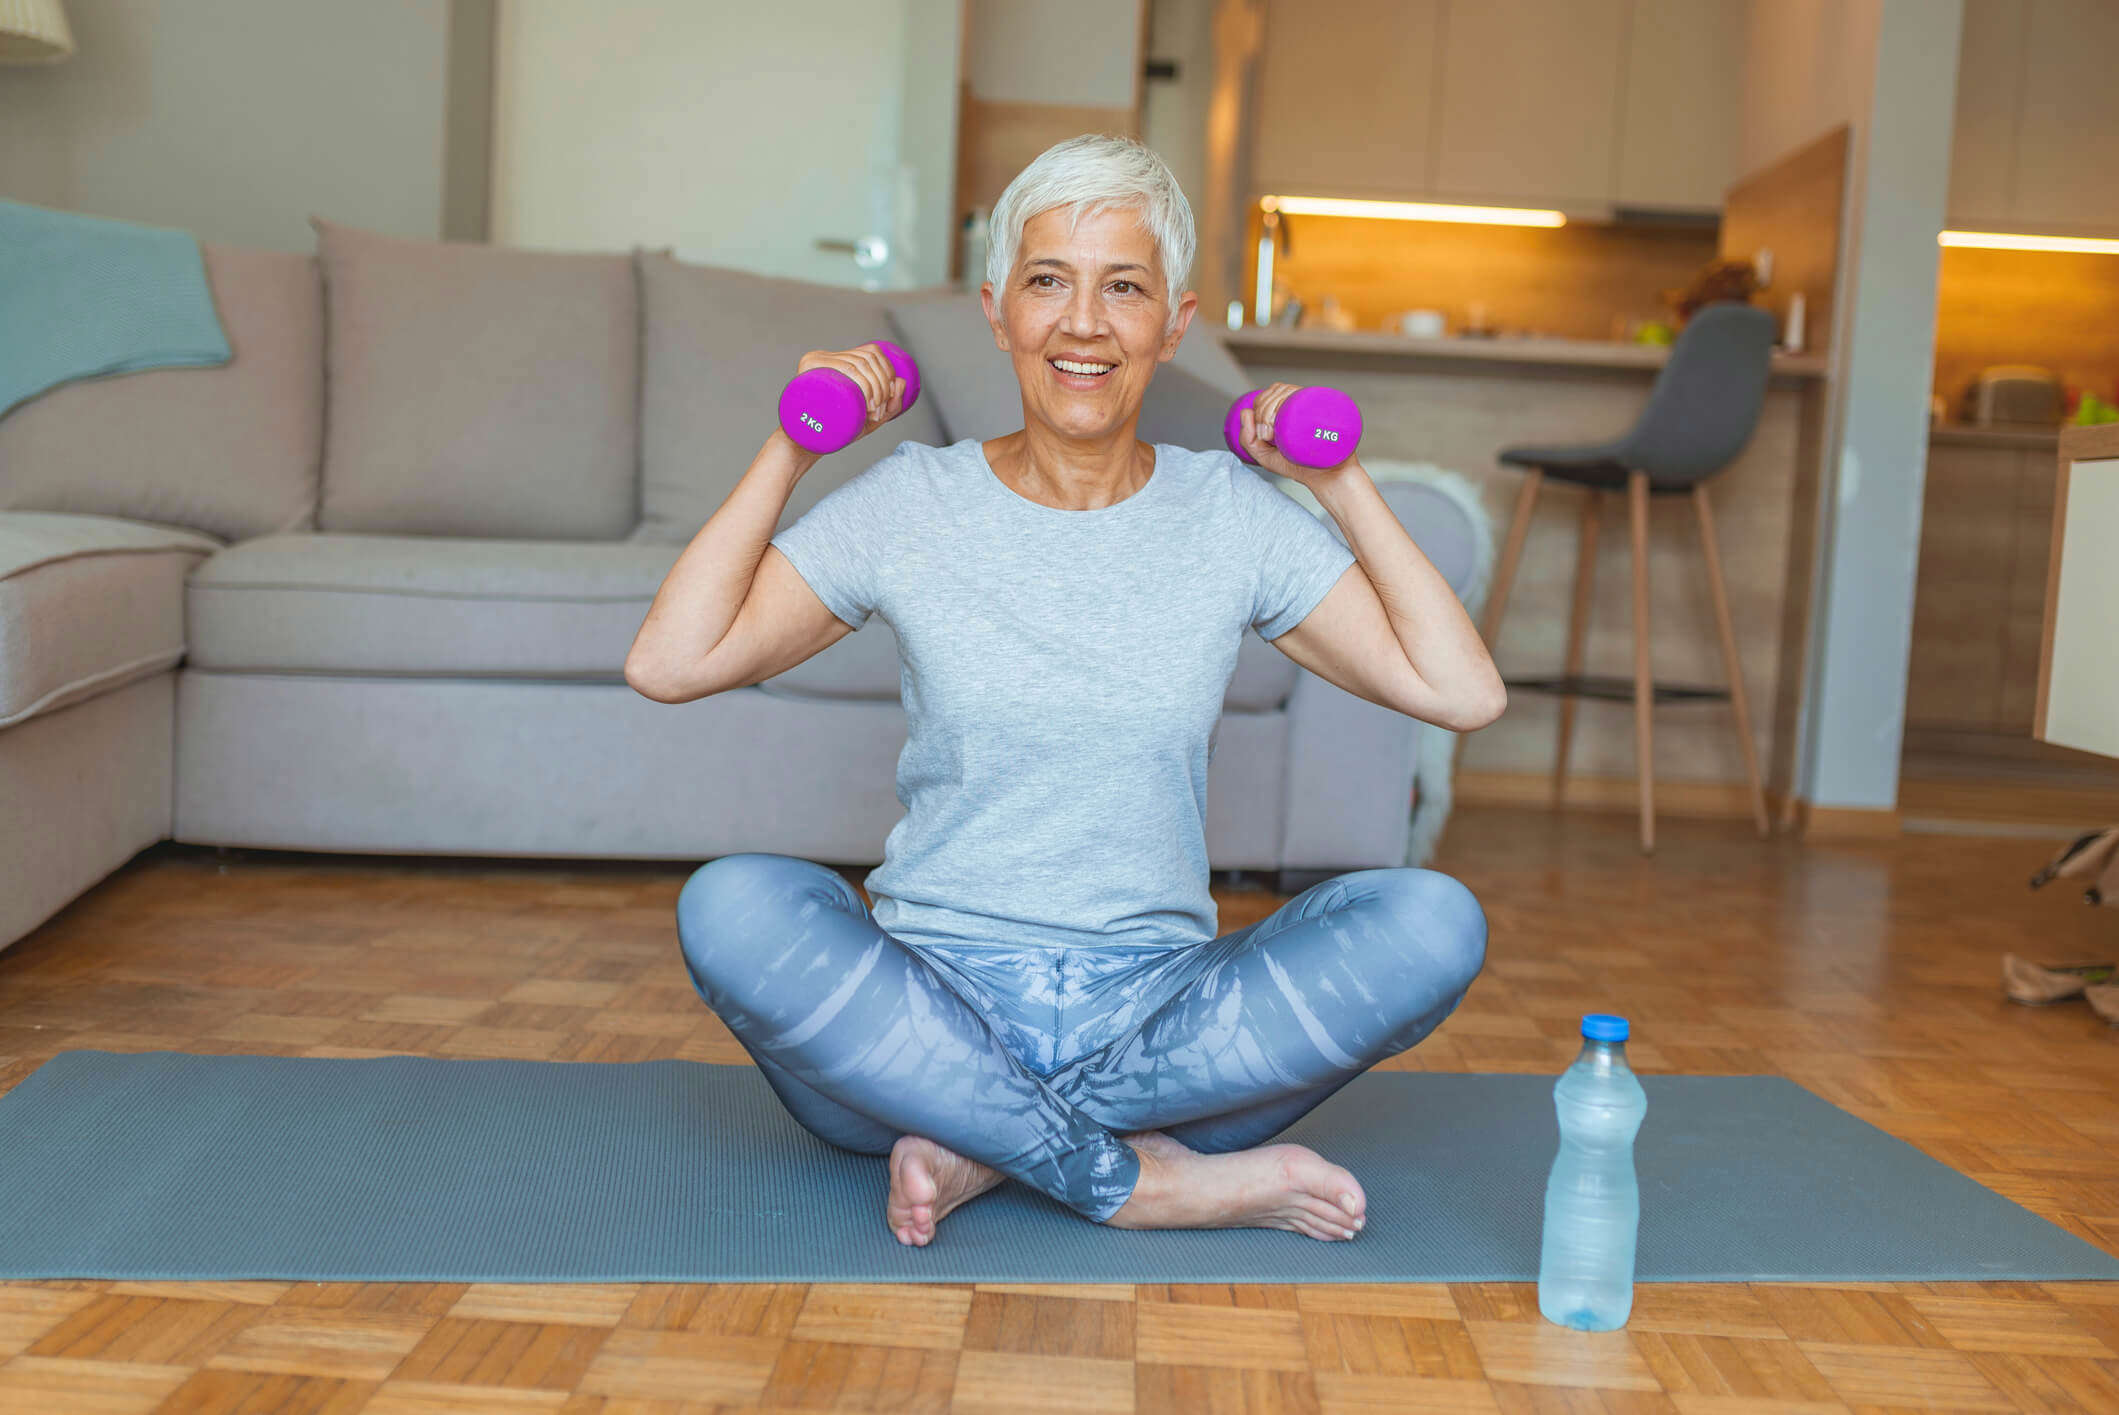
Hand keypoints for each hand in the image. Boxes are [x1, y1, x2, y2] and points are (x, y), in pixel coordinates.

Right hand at [794, 343, 906, 442]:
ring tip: (872, 414)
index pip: (871, 352)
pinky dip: (863, 385)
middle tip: (878, 414)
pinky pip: (844, 369)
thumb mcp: (867, 419)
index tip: (887, 402)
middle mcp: (824, 357)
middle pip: (867, 358)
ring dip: (875, 389)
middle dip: (883, 386)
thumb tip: (902, 382)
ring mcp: (814, 362)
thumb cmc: (834, 432)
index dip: (888, 373)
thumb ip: (888, 405)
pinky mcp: (807, 371)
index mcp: (836, 360)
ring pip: (858, 364)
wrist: (803, 446)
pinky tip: (868, 404)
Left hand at [1239, 382, 1354, 487]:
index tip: (1265, 434)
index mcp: (1285, 410)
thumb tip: (1245, 412)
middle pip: (1275, 390)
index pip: (1267, 395)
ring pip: (1288, 390)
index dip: (1260, 409)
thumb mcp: (1264, 457)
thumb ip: (1248, 439)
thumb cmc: (1299, 466)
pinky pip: (1307, 393)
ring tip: (1279, 433)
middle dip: (1264, 411)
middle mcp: (1299, 403)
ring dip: (1275, 407)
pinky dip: (1292, 400)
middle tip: (1270, 436)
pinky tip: (1288, 419)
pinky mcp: (1326, 405)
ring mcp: (1313, 403)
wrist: (1328, 475)